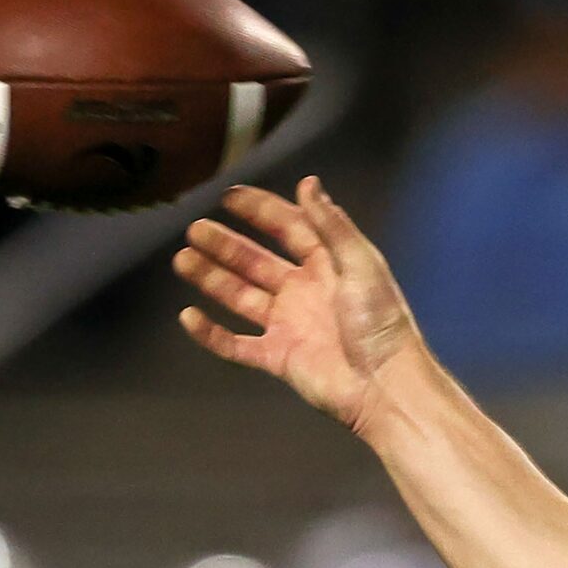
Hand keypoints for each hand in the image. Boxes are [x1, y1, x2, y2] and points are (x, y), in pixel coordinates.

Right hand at [174, 177, 421, 434]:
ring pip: (241, 297)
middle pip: (256, 262)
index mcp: (327, 266)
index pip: (288, 230)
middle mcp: (304, 292)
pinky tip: (188, 316)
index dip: (261, 211)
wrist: (384, 385)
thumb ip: (332, 225)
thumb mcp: (362, 263)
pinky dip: (212, 334)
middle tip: (194, 230)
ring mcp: (289, 326)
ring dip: (212, 278)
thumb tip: (309, 183)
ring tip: (183, 259)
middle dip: (226, 245)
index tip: (229, 196)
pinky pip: (237, 345)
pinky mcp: (278, 358)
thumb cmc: (379, 322)